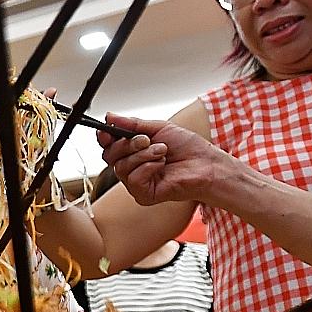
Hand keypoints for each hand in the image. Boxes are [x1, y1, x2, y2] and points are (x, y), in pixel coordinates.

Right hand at [98, 113, 228, 205]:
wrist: (207, 164)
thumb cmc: (188, 148)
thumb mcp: (158, 128)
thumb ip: (132, 124)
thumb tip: (110, 116)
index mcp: (132, 151)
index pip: (108, 146)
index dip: (104, 137)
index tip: (106, 130)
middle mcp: (131, 168)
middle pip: (109, 156)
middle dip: (127, 144)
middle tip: (146, 139)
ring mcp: (136, 183)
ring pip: (120, 168)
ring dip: (143, 155)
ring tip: (163, 152)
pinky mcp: (143, 195)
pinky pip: (133, 179)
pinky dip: (148, 168)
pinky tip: (162, 166)